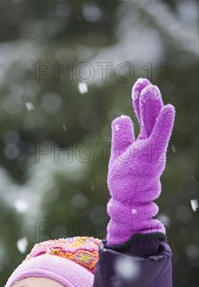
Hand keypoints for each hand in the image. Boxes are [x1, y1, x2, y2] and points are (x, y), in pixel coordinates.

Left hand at [106, 78, 174, 245]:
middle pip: (149, 117)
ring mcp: (152, 151)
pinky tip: (168, 108)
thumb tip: (121, 117)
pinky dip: (164, 124)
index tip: (139, 83)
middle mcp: (150, 144)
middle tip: (144, 82)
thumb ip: (122, 136)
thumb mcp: (119, 153)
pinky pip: (159, 138)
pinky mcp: (152, 158)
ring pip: (153, 124)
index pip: (143, 116)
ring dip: (152, 106)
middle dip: (147, 99)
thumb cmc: (124, 182)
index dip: (140, 100)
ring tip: (151, 89)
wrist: (127, 203)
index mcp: (143, 142)